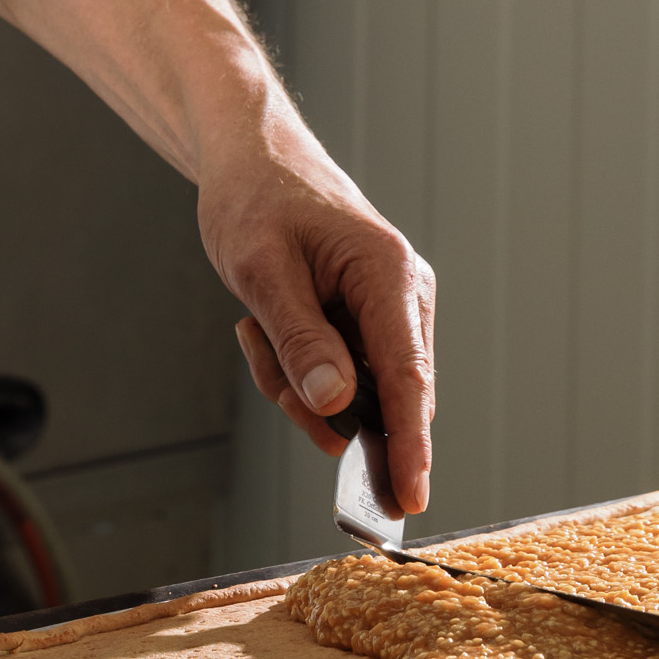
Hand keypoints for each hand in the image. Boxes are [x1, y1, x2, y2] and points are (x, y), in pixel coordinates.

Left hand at [200, 109, 434, 514]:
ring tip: (255, 328)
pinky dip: (294, 369)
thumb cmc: (256, 198)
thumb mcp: (260, 269)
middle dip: (318, 404)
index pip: (408, 378)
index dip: (409, 446)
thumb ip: (299, 339)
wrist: (249, 158)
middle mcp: (402, 297)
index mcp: (389, 275)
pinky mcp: (364, 322)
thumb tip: (336, 407)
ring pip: (353, 396)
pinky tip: (263, 328)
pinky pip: (336, 378)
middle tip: (264, 357)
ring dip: (295, 382)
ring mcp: (386, 311)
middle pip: (380, 397)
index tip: (409, 500)